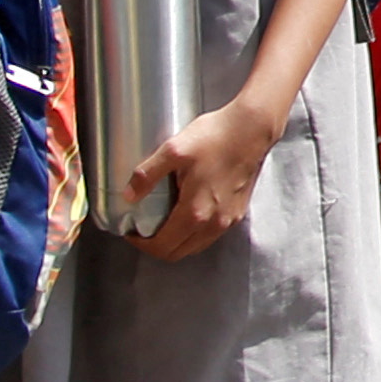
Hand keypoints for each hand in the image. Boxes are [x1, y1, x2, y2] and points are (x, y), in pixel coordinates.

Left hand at [125, 95, 278, 262]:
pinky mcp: (238, 211)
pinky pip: (210, 235)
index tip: (130, 233)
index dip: (140, 244)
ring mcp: (228, 220)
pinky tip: (188, 213)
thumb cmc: (216, 137)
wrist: (252, 128)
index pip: (162, 247)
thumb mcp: (174, 150)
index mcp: (195, 212)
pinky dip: (193, 234)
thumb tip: (128, 195)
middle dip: (156, 246)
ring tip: (163, 222)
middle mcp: (213, 223)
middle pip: (178, 253)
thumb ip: (147, 174)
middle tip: (143, 230)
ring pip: (195, 247)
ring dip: (176, 242)